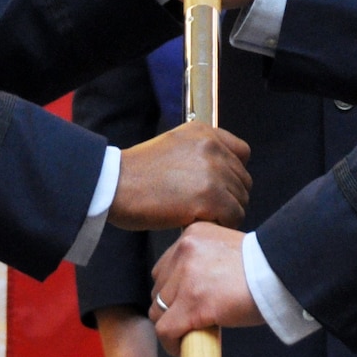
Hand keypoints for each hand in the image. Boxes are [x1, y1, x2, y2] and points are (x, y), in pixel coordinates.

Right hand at [112, 122, 251, 229]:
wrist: (114, 184)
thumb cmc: (137, 172)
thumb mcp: (173, 144)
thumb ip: (200, 152)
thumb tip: (222, 174)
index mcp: (204, 132)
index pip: (242, 153)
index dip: (233, 174)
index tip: (219, 187)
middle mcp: (212, 147)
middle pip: (243, 180)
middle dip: (229, 197)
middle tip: (207, 209)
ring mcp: (213, 171)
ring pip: (241, 200)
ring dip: (225, 213)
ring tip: (201, 216)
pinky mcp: (209, 196)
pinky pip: (234, 216)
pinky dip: (221, 224)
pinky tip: (200, 223)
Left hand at [149, 223, 263, 351]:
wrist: (282, 276)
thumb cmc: (265, 267)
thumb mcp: (228, 249)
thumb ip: (206, 258)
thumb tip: (193, 286)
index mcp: (193, 234)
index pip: (165, 267)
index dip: (172, 289)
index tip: (184, 302)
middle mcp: (185, 250)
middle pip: (158, 288)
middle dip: (171, 306)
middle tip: (190, 318)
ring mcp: (187, 278)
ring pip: (158, 310)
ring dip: (172, 324)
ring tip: (190, 332)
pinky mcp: (193, 304)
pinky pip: (166, 330)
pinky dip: (172, 343)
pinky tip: (184, 346)